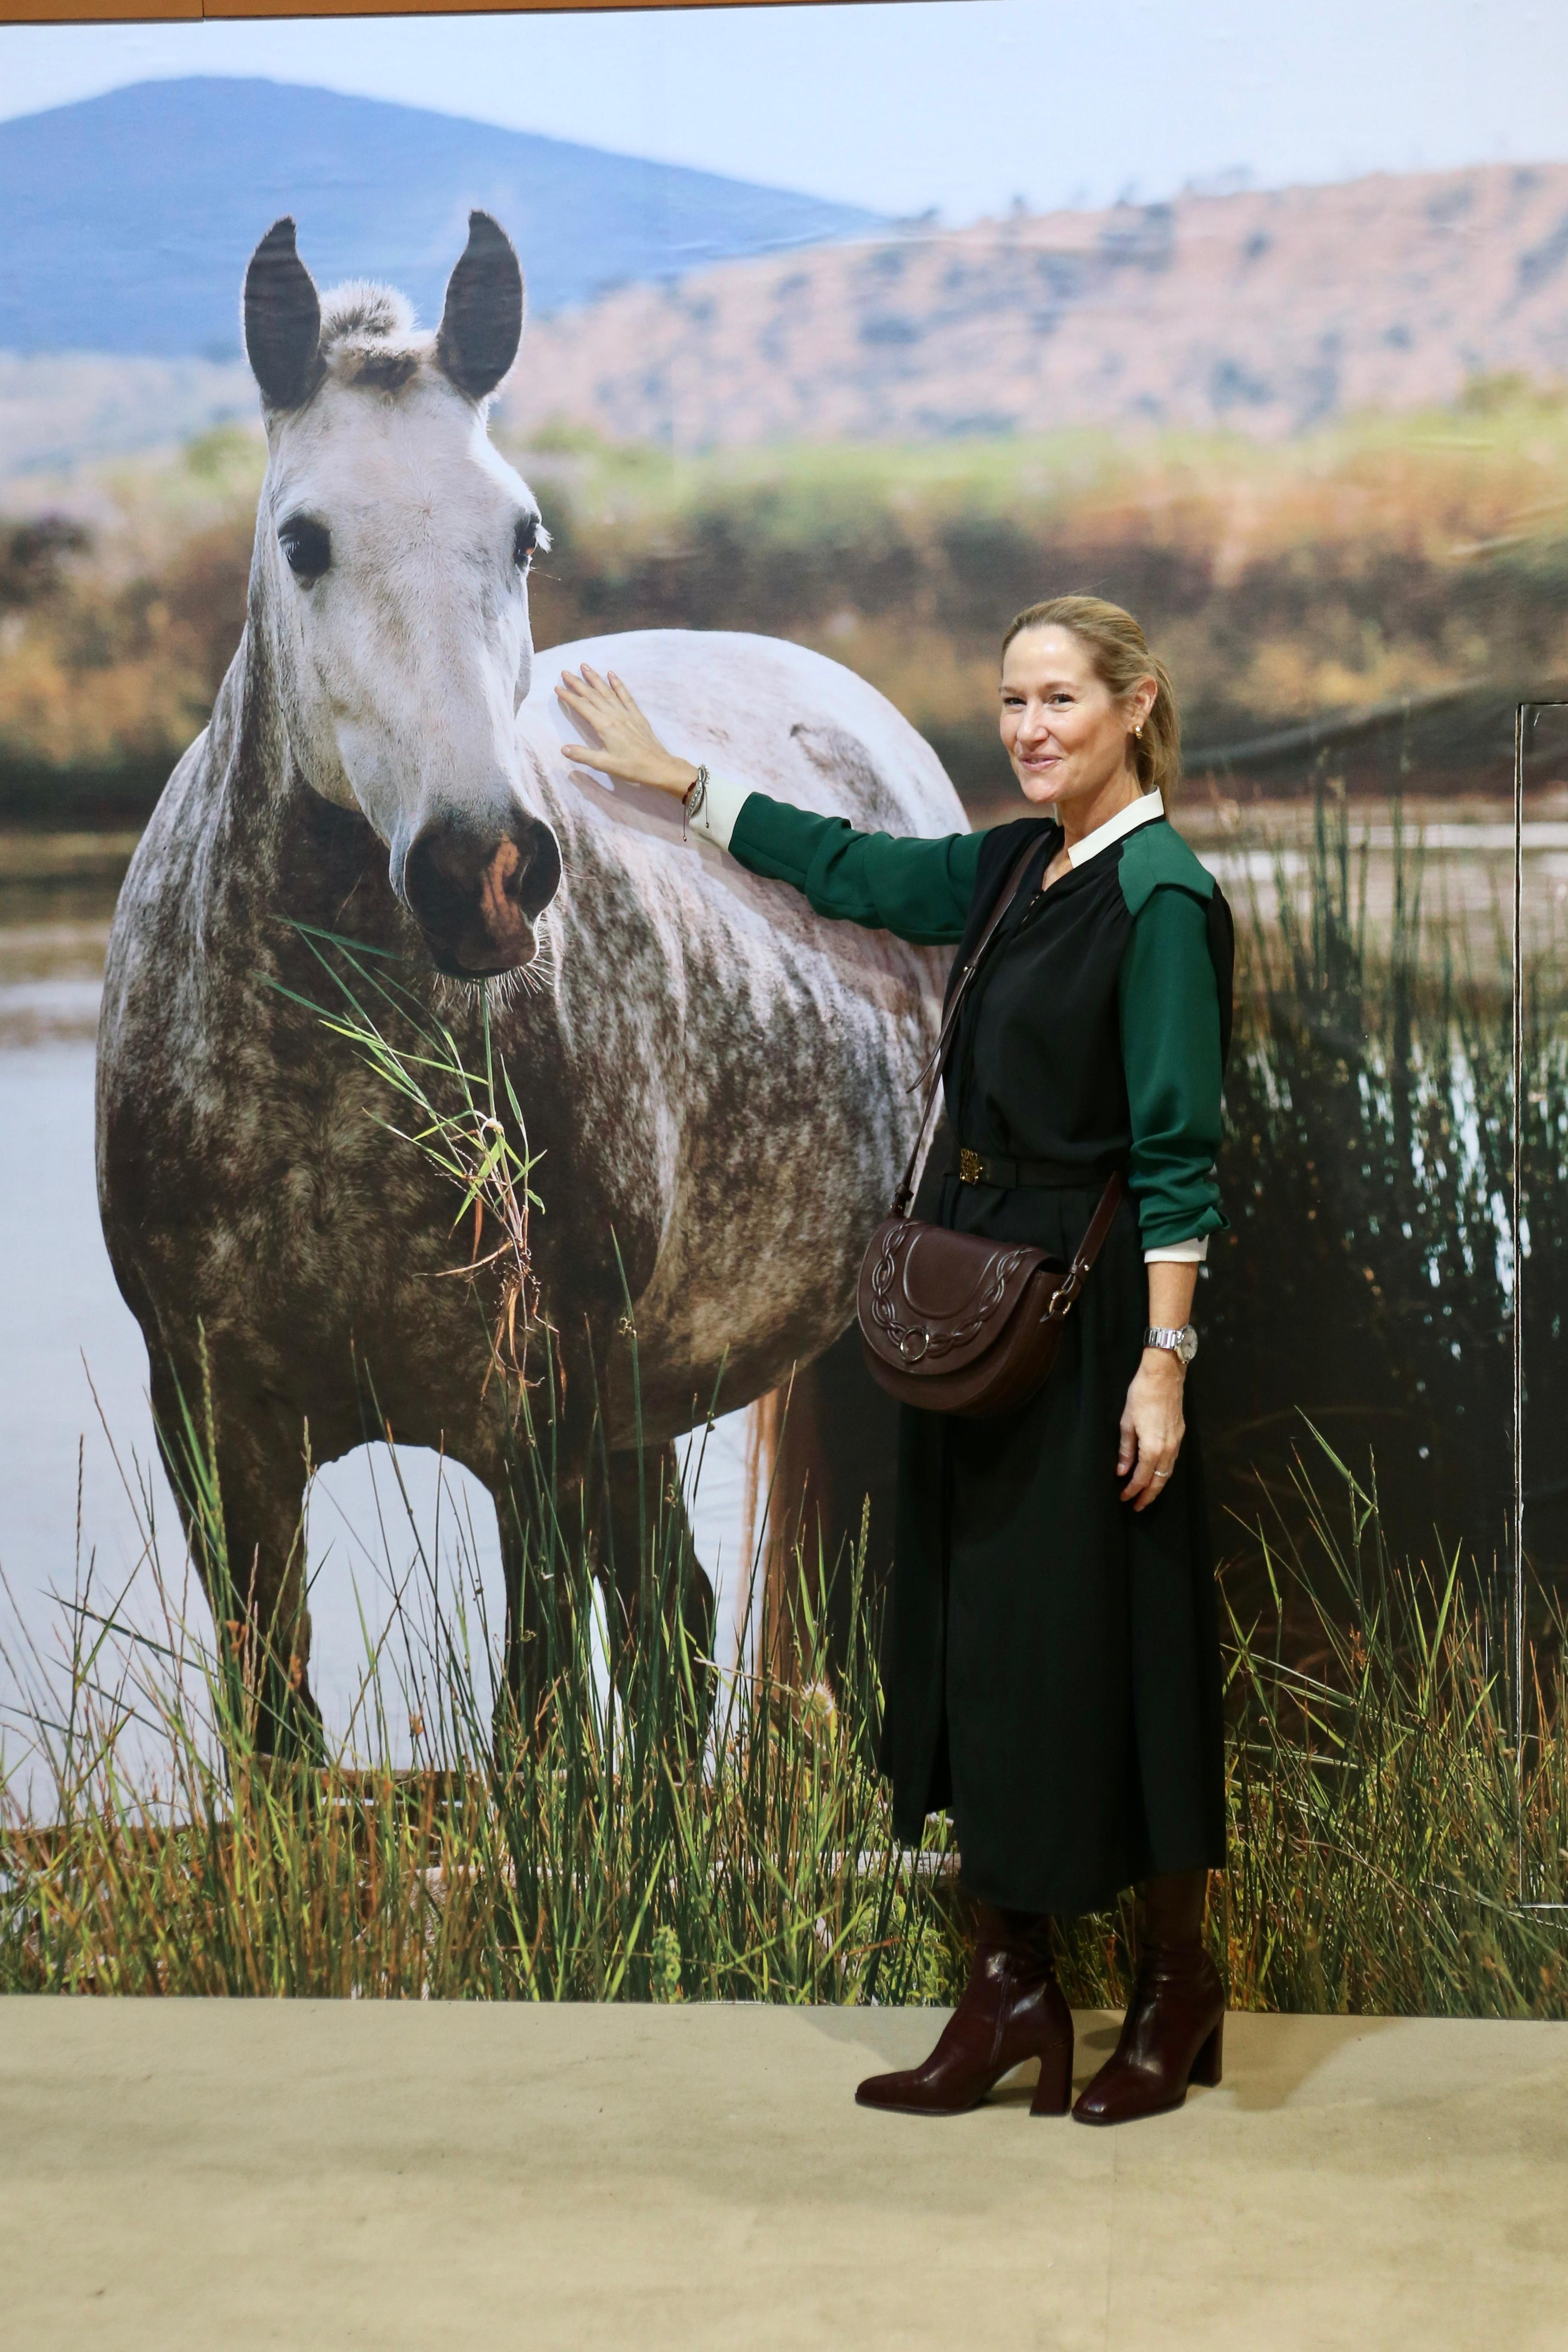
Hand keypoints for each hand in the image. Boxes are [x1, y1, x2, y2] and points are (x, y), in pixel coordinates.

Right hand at [555, 664, 698, 796]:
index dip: (569, 697)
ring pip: (607, 691)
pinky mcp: (636, 714)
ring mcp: (626, 712)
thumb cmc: (631, 767)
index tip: (557, 688)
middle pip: (592, 695)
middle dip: (577, 683)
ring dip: (595, 678)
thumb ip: (583, 755)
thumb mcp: (604, 764)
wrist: (658, 766)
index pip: (582, 707)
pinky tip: (611, 674)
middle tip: (564, 672)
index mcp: (604, 725)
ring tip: (584, 666)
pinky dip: (618, 683)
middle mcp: (614, 714)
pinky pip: (625, 695)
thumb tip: (563, 749)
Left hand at [1117, 1348, 1185, 1509]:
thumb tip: (1121, 1471)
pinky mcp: (1180, 1435)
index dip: (1132, 1491)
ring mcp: (1177, 1442)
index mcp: (1153, 1448)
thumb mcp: (1126, 1423)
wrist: (1164, 1375)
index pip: (1142, 1478)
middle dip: (1148, 1496)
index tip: (1123, 1498)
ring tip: (1146, 1494)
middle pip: (1159, 1481)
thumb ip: (1125, 1450)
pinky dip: (1164, 1472)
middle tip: (1137, 1507)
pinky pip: (1172, 1462)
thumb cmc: (1141, 1395)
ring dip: (1157, 1486)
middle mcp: (1168, 1449)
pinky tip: (1156, 1473)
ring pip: (1168, 1473)